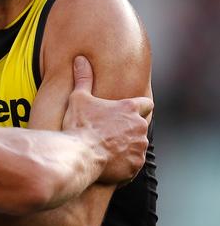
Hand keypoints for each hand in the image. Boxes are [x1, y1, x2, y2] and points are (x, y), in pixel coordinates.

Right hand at [63, 55, 152, 184]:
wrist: (79, 155)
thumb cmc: (79, 125)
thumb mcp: (78, 98)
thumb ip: (83, 78)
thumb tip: (80, 59)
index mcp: (130, 108)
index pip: (147, 104)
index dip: (139, 108)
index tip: (126, 112)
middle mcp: (139, 126)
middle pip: (141, 126)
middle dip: (130, 129)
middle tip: (110, 132)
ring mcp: (139, 147)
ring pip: (138, 145)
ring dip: (127, 146)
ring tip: (107, 148)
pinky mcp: (135, 165)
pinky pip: (132, 163)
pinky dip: (123, 163)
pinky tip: (108, 162)